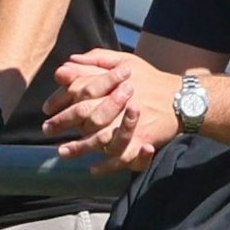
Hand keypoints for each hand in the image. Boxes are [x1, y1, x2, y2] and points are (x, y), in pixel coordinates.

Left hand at [46, 48, 179, 172]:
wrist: (182, 98)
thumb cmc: (150, 79)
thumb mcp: (126, 61)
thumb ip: (97, 60)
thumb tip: (69, 60)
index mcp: (114, 84)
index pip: (81, 90)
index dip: (60, 100)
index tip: (46, 109)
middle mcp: (121, 102)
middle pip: (86, 114)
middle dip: (63, 122)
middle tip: (46, 130)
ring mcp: (131, 123)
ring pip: (101, 138)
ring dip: (80, 147)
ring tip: (62, 152)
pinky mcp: (142, 139)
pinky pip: (123, 156)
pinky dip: (107, 165)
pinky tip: (92, 168)